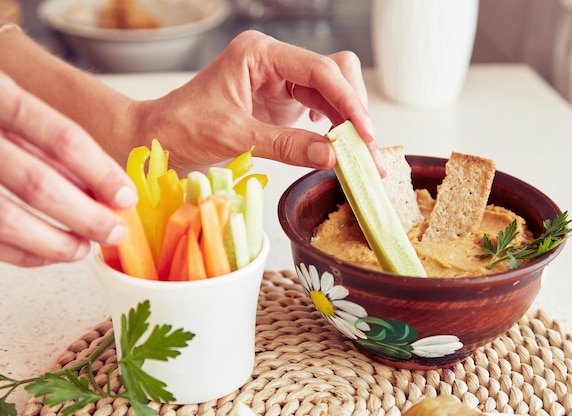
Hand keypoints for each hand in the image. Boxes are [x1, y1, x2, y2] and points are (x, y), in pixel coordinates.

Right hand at [0, 71, 136, 266]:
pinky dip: (23, 253)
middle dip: (86, 216)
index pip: (63, 138)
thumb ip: (51, 143)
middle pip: (38, 184)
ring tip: (84, 248)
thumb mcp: (14, 106)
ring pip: (8, 219)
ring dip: (55, 243)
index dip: (101, 173)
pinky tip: (49, 253)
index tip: (126, 197)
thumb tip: (102, 188)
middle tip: (115, 231)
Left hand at [132, 30, 385, 175]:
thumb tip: (333, 156)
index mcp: (260, 54)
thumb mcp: (235, 137)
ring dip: (349, 125)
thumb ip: (286, 145)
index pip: (319, 70)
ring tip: (359, 158)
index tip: (365, 135)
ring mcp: (281, 82)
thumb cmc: (183, 128)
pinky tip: (338, 146)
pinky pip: (322, 111)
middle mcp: (275, 62)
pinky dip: (334, 130)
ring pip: (333, 93)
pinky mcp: (283, 104)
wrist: (159, 139)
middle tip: (366, 154)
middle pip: (335, 75)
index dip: (348, 102)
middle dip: (354, 113)